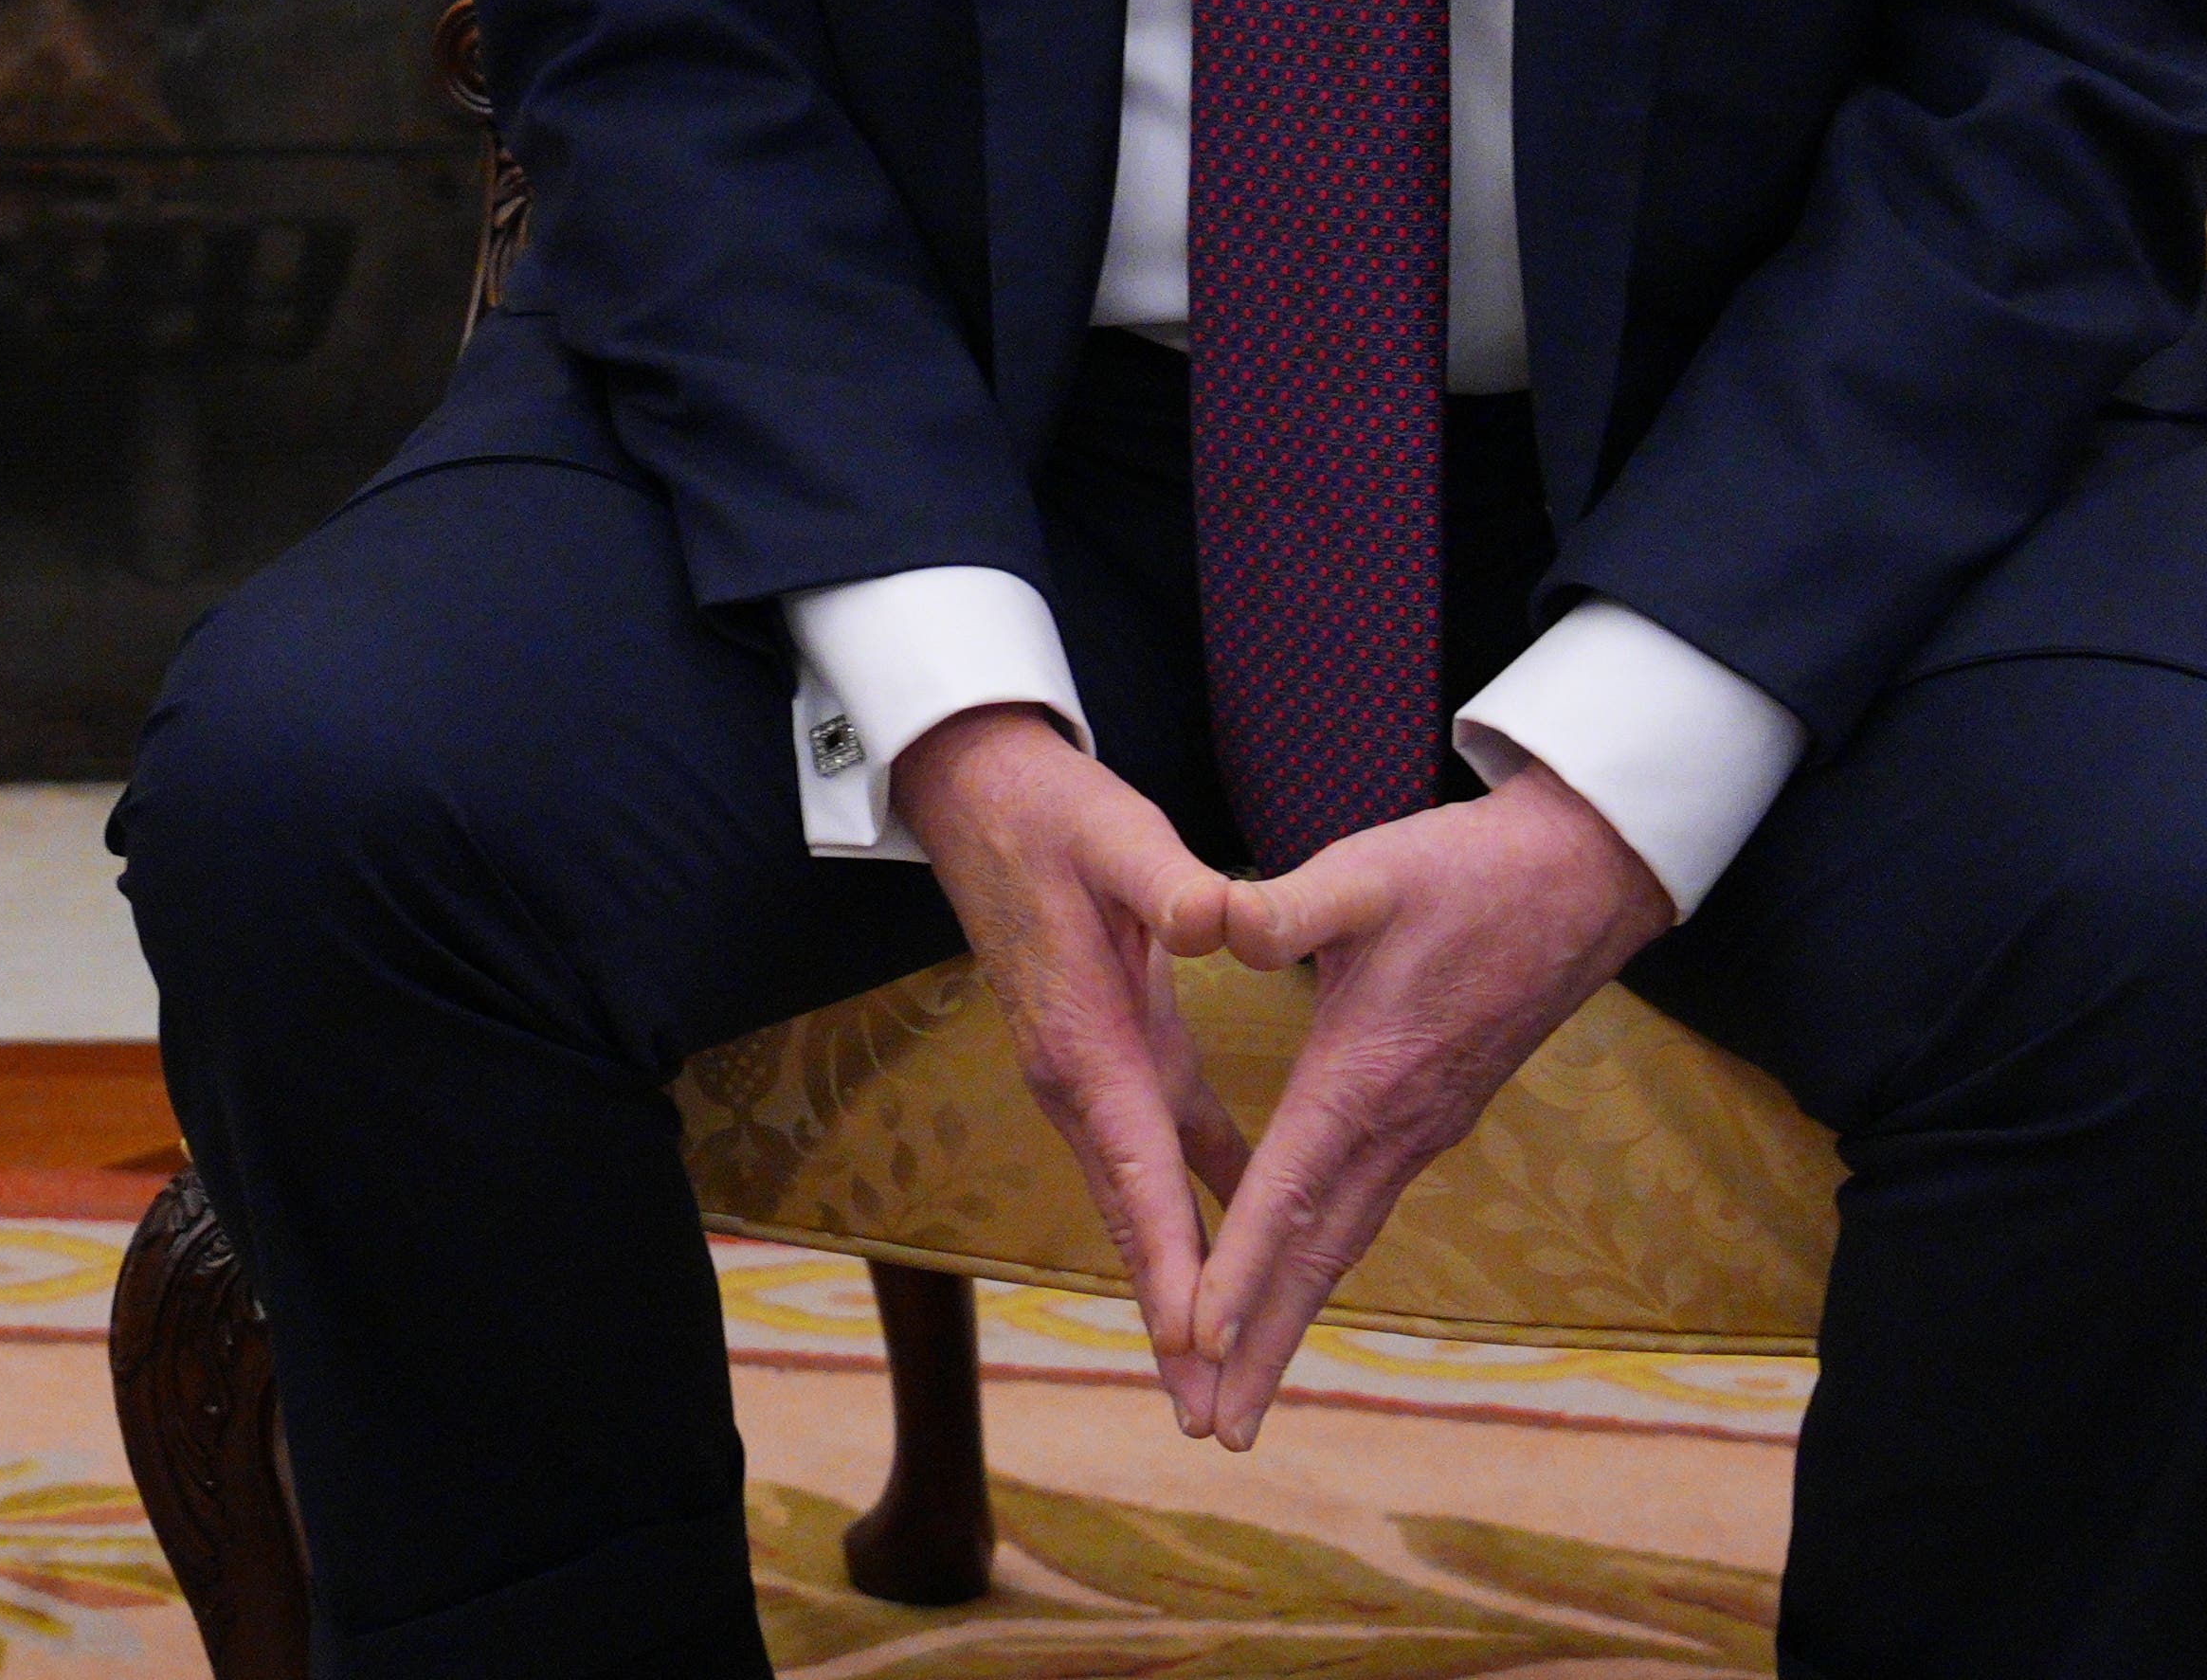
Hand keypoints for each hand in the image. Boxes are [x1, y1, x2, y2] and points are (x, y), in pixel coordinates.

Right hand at [889, 706, 1247, 1411]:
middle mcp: (1076, 1078)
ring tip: (1213, 1372)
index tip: (1197, 1337)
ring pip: (1136, 1200)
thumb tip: (1217, 918)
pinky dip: (1184, 1218)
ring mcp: (1084, 1077)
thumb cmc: (1053, 812)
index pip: (1139, 1166)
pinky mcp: (1102, 1059)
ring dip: (1174, 1283)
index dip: (1171, 1257)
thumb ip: (1169, 879)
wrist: (975, 793)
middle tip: (1207, 1413)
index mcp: (1086, 1037)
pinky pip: (1153, 1159)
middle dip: (1169, 1316)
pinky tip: (1232, 1253)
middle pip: (1131, 1217)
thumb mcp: (1116, 830)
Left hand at [1175, 772, 1674, 1443]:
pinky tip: (1291, 1291)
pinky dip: (1318, 1268)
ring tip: (1241, 1393)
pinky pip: (1361, 1216)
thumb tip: (1216, 922)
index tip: (1198, 1336)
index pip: (1290, 1190)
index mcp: (1366, 1077)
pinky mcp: (1430, 1120)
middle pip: (1319, 1256)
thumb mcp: (1368, 874)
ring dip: (1290, 1320)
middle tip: (1215, 1428)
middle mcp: (1396, 1127)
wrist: (1580, 882)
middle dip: (1265, 1344)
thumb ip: (1286, 905)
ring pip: (1344, 1246)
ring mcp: (1420, 1133)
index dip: (1241, 1265)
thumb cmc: (1466, 873)